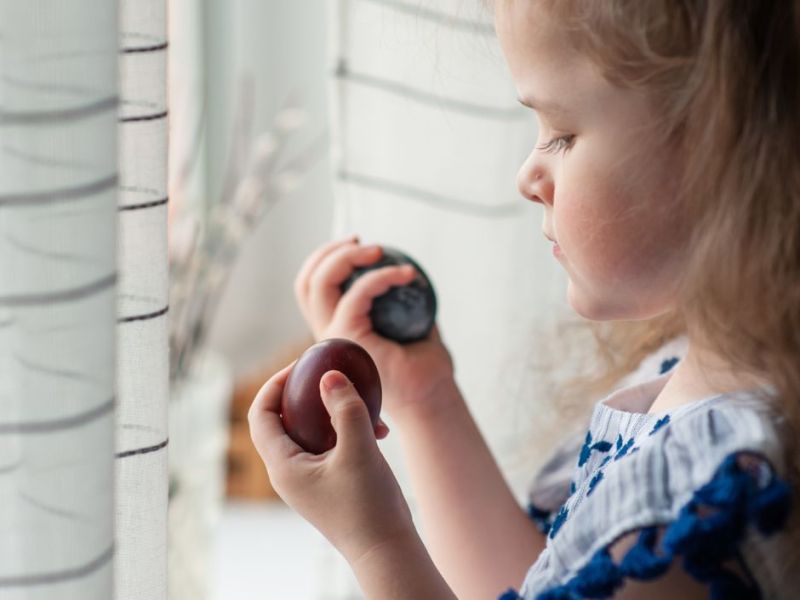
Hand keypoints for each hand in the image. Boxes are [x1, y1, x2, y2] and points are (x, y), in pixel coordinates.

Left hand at [248, 361, 416, 563]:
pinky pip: (331, 445)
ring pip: (312, 431)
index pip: (261, 414)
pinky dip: (349, 430)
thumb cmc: (368, 505)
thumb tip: (328, 375)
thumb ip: (344, 408)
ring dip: (334, 411)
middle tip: (328, 372)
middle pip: (284, 419)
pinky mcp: (330, 482)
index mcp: (283, 465)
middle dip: (306, 393)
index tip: (301, 364)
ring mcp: (309, 478)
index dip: (275, 384)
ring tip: (363, 400)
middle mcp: (290, 471)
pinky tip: (379, 429)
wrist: (387, 550)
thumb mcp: (358, 449)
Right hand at [294, 237, 456, 417]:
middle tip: (362, 241)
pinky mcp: (348, 339)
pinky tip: (406, 274)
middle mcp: (327, 334)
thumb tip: (405, 268)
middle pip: (308, 281)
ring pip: (319, 283)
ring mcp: (333, 337)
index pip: (311, 288)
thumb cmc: (423, 367)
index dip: (327, 259)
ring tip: (379, 250)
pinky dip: (380, 277)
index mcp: (335, 329)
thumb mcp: (408, 324)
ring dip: (347, 256)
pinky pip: (357, 295)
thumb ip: (398, 300)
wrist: (430, 399)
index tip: (360, 245)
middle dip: (331, 251)